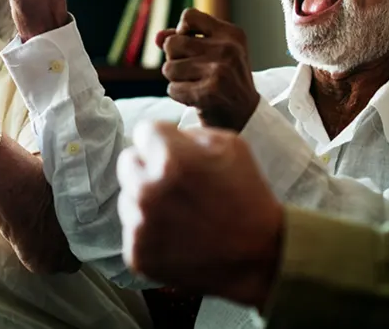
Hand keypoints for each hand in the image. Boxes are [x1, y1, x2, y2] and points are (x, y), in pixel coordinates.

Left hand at [118, 121, 283, 309]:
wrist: (261, 255)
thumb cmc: (247, 197)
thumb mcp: (231, 146)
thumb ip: (189, 133)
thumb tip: (164, 135)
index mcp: (169, 159)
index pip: (143, 132)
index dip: (161, 141)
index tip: (173, 153)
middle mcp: (147, 190)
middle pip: (128, 162)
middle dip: (148, 167)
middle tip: (174, 183)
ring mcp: (140, 225)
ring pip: (128, 197)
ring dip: (147, 201)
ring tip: (180, 213)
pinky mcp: (138, 253)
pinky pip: (133, 231)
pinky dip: (150, 233)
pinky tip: (177, 236)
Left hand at [155, 8, 258, 130]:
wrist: (245, 115)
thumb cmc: (223, 79)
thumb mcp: (212, 52)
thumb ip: (183, 39)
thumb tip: (158, 37)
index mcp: (231, 34)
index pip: (189, 16)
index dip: (180, 31)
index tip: (189, 45)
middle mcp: (228, 49)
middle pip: (172, 43)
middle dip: (174, 59)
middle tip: (192, 71)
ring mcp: (220, 71)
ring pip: (169, 68)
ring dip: (176, 79)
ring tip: (195, 84)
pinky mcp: (210, 92)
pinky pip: (172, 89)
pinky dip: (178, 95)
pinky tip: (196, 98)